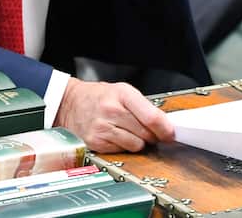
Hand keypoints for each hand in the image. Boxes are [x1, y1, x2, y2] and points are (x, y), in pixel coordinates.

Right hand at [54, 78, 174, 151]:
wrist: (69, 103)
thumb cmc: (99, 96)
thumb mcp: (122, 91)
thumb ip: (144, 106)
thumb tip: (165, 125)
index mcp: (122, 94)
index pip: (151, 116)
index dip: (165, 128)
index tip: (171, 134)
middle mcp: (111, 110)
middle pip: (146, 133)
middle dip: (152, 135)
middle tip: (150, 132)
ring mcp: (102, 127)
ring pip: (136, 145)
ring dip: (139, 142)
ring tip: (130, 132)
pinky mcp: (96, 142)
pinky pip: (122, 150)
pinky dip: (124, 146)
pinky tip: (117, 136)